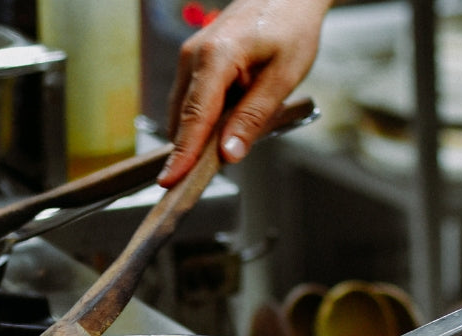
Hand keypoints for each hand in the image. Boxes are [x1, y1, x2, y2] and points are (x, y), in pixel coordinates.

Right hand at [158, 0, 332, 186]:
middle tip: (202, 179)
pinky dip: (205, 118)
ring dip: (201, 133)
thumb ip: (254, 117)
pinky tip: (230, 121)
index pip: (194, 116)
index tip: (170, 182)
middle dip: (190, 150)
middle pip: (183, 117)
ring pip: (185, 110)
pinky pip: (192, 99)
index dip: (182, 154)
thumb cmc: (291, 27)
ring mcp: (190, 56)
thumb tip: (230, 153)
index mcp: (215, 57)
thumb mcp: (283, 77)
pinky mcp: (195, 60)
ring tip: (231, 142)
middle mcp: (193, 55)